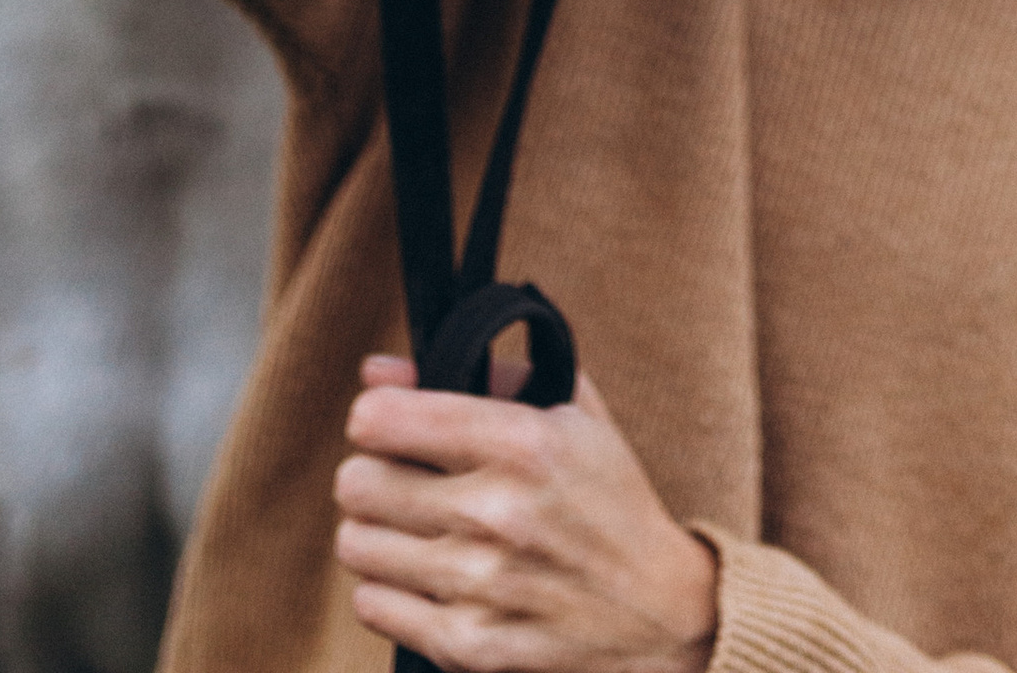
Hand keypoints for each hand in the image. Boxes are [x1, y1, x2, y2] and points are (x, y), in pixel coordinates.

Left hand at [336, 355, 718, 672]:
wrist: (662, 614)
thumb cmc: (610, 499)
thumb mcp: (572, 410)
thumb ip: (481, 370)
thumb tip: (375, 371)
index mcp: (524, 442)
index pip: (379, 419)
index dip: (376, 417)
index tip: (392, 426)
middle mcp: (497, 512)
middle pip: (356, 482)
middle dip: (372, 474)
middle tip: (404, 480)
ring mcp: (481, 586)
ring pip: (354, 544)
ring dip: (377, 532)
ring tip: (417, 529)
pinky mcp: (470, 647)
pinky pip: (372, 605)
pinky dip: (389, 588)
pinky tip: (427, 576)